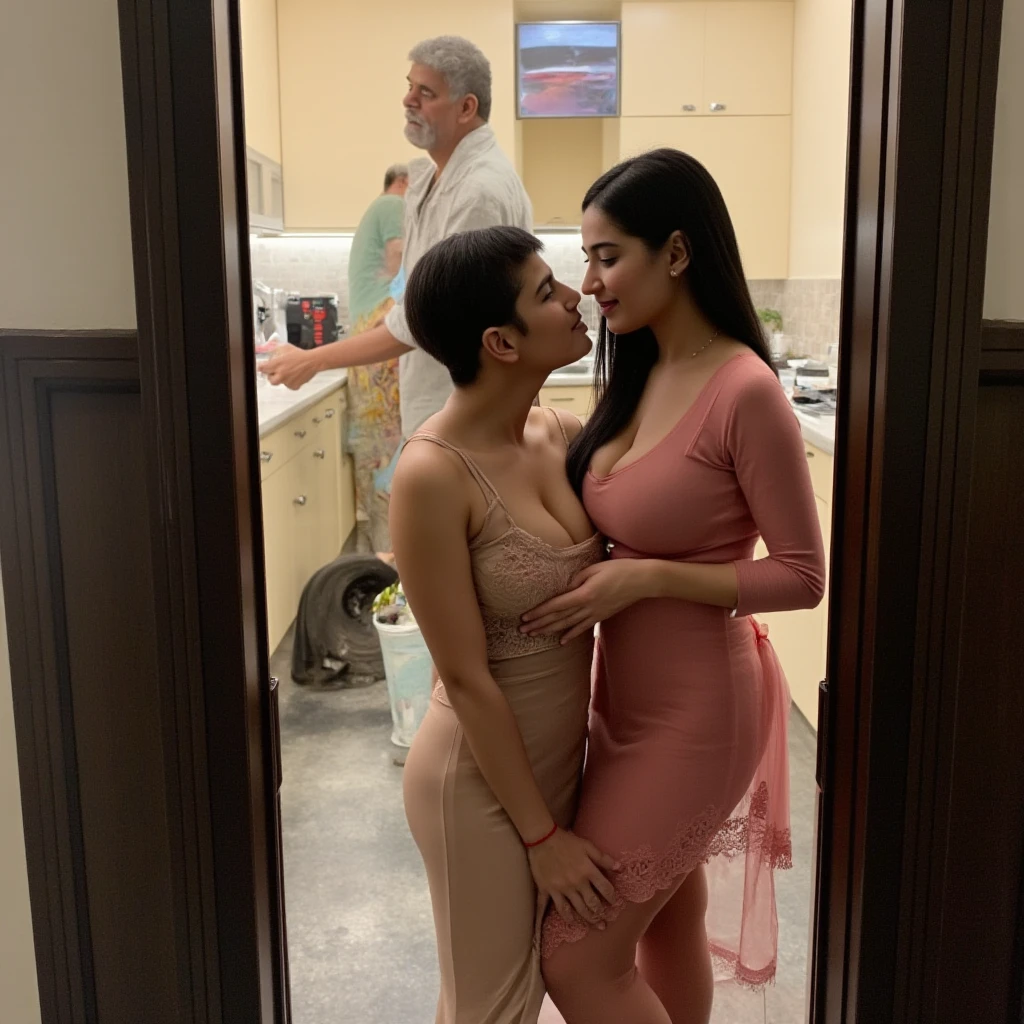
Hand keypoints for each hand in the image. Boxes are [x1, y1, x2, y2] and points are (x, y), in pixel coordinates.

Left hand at [259, 344, 317, 388]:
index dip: (262, 367)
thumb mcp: (285, 347)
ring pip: (280, 382)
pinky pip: (289, 385)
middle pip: (270, 379)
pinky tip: (294, 375)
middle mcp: (280, 374)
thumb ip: (274, 348)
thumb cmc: (299, 354)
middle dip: (272, 375)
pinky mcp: (294, 386)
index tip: (263, 367)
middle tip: (276, 371)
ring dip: (282, 378)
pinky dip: (290, 382)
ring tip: (289, 371)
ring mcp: (287, 381)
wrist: (312, 361)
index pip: (261, 368)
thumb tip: (267, 347)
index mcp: (276, 364)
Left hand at [521, 560, 650, 641]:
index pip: (556, 605)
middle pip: (559, 618)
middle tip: (522, 631)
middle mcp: (588, 607)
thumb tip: (562, 590)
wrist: (642, 581)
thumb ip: (576, 580)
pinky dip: (571, 634)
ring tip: (534, 635)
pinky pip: (583, 627)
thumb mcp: (594, 569)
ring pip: (568, 625)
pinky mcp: (601, 616)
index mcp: (584, 594)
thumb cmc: (618, 570)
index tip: (525, 618)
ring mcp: (595, 614)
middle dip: (539, 625)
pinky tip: (561, 641)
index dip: (539, 612)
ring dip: (550, 630)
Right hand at [527, 828, 619, 926]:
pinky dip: (555, 916)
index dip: (612, 898)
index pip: (605, 889)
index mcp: (587, 872)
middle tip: (604, 924)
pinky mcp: (546, 889)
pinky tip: (566, 923)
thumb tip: (621, 868)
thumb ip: (604, 858)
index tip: (615, 904)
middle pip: (590, 904)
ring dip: (584, 919)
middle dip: (599, 915)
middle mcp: (575, 883)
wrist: (542, 838)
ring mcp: (560, 889)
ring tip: (591, 926)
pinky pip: (549, 907)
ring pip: (574, 910)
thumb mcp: (587, 846)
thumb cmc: (566, 841)